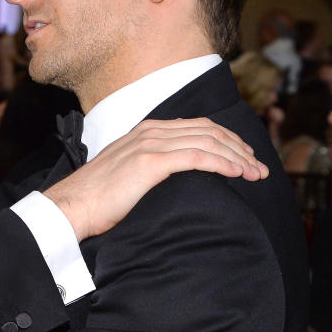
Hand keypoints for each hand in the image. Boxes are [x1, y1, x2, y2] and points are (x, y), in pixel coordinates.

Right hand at [43, 118, 268, 241]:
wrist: (73, 205)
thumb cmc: (97, 198)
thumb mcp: (127, 173)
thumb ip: (151, 166)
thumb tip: (176, 176)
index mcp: (146, 131)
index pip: (197, 126)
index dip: (226, 139)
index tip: (245, 157)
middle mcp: (151, 131)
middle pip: (208, 131)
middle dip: (239, 148)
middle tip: (259, 167)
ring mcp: (150, 144)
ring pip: (207, 142)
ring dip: (237, 157)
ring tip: (255, 174)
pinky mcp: (150, 161)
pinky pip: (197, 157)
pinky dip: (222, 163)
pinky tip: (237, 173)